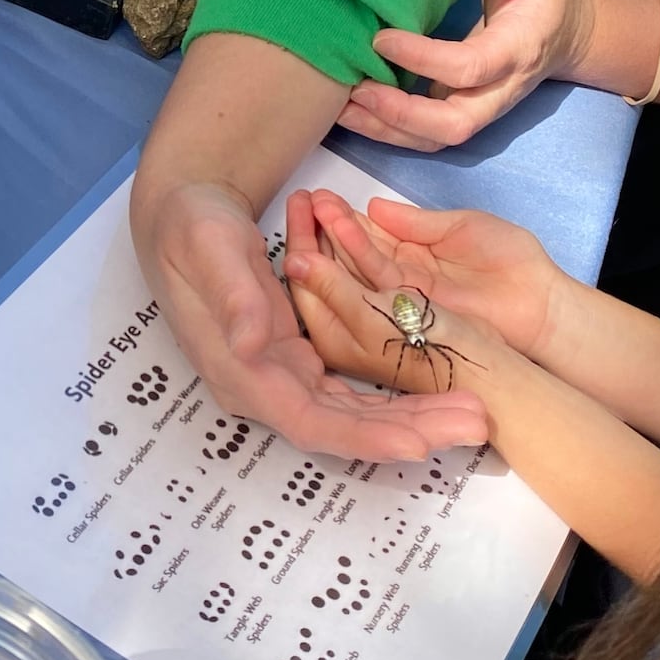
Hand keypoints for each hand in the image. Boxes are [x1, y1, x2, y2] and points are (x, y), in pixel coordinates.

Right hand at [135, 180, 487, 462]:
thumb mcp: (209, 249)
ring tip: (472, 412)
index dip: (363, 435)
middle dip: (409, 429)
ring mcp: (285, 376)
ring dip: (413, 415)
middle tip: (475, 423)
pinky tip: (438, 394)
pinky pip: (354, 389)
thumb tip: (252, 343)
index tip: (416, 443)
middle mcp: (266, 387)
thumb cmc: (192, 229)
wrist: (184, 215)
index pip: (310, 421)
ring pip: (356, 413)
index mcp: (242, 372)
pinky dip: (394, 393)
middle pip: (345, 427)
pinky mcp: (300, 359)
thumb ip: (234, 296)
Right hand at [289, 189, 560, 361]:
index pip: (369, 233)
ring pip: (359, 270)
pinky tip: (333, 246)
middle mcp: (401, 277)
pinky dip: (352, 268)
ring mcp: (403, 298)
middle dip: (329, 227)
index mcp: (413, 251)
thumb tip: (373, 206)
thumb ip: (415, 222)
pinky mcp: (409, 315)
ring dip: (335, 243)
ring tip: (311, 215)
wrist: (539, 300)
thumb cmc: (509, 259)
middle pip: (355, 252)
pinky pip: (374, 290)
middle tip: (304, 201)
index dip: (344, 216)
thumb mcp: (459, 227)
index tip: (319, 196)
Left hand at [337, 0, 591, 151]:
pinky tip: (353, 110)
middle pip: (454, 124)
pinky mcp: (461, 111)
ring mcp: (480, 108)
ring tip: (342, 107)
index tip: (382, 38)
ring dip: (386, 129)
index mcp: (517, 51)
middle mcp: (499, 90)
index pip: (470, 67)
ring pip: (435, 139)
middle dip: (401, 114)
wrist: (560, 33)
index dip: (424, 59)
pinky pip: (425, 134)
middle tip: (356, 89)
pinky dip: (387, 129)